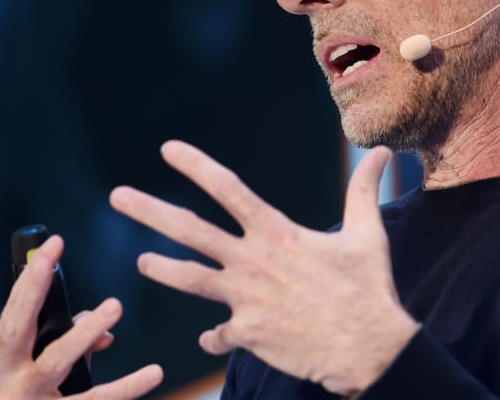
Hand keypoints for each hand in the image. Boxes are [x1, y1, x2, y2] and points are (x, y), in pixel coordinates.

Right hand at [0, 235, 163, 398]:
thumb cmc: (33, 396)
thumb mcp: (38, 365)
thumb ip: (69, 340)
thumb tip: (106, 333)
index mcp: (1, 355)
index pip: (14, 309)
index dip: (31, 277)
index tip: (54, 244)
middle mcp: (6, 376)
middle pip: (15, 330)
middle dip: (32, 293)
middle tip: (49, 263)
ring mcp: (28, 399)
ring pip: (56, 360)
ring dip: (84, 331)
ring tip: (113, 307)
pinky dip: (127, 386)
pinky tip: (153, 373)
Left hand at [110, 142, 419, 396]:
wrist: (368, 348)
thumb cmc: (368, 289)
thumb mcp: (369, 234)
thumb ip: (363, 191)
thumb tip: (383, 154)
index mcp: (277, 233)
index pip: (228, 190)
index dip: (195, 166)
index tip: (167, 150)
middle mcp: (253, 262)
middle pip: (190, 231)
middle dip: (149, 211)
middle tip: (116, 196)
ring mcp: (246, 300)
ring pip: (190, 280)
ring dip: (163, 270)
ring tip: (141, 262)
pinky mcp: (248, 334)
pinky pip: (220, 334)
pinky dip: (215, 334)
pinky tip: (211, 335)